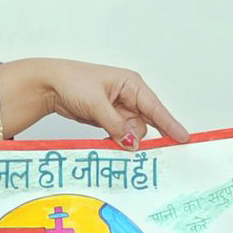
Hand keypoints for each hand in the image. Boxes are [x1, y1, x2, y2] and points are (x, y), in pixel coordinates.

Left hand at [0, 58, 189, 147]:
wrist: (48, 85)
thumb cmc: (72, 82)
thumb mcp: (96, 104)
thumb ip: (116, 125)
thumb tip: (132, 143)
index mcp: (131, 84)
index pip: (155, 107)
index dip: (170, 124)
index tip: (183, 138)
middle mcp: (129, 95)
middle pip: (145, 123)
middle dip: (138, 135)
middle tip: (137, 150)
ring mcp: (119, 108)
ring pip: (132, 132)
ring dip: (123, 139)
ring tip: (106, 136)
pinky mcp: (109, 118)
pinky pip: (120, 134)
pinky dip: (116, 140)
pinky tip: (107, 141)